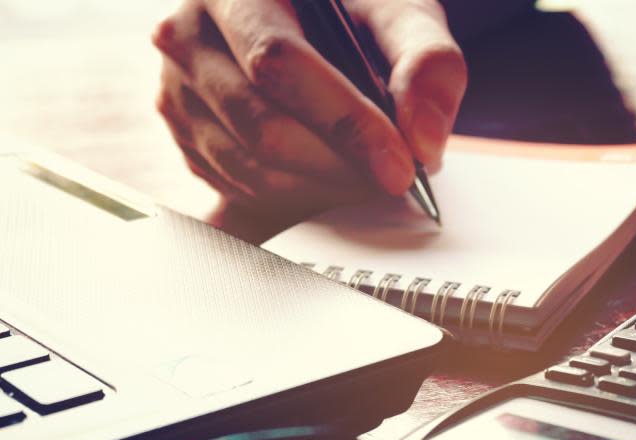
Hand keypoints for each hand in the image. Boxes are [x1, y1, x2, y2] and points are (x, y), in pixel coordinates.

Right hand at [152, 0, 466, 213]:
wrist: (309, 23)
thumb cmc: (353, 14)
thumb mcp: (400, 14)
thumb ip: (427, 62)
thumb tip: (424, 140)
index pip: (279, 62)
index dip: (345, 123)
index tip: (400, 166)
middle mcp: (188, 31)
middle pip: (262, 125)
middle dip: (341, 166)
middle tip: (395, 179)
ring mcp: (177, 86)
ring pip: (251, 166)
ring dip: (324, 186)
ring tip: (371, 175)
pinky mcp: (183, 133)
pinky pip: (241, 185)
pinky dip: (299, 194)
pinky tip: (335, 174)